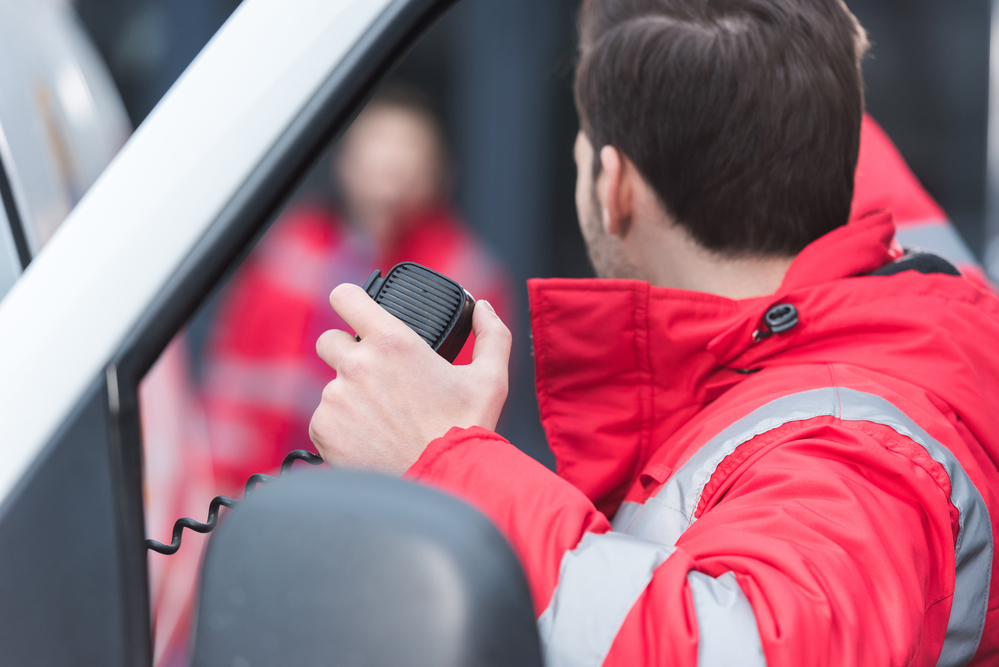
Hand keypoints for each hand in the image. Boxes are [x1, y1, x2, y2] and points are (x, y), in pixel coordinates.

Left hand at [308, 283, 510, 474]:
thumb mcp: (491, 377)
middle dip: (347, 353)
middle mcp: (357, 364)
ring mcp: (336, 397)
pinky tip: (369, 439)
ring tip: (382, 418)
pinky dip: (341, 427)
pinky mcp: (324, 429)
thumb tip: (482, 308)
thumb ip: (490, 334)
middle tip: (376, 377)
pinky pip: (324, 419)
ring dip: (350, 395)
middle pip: (330, 340)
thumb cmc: (466, 429)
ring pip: (331, 385)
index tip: (356, 311)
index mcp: (392, 341)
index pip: (346, 296)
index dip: (349, 301)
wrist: (443, 480)